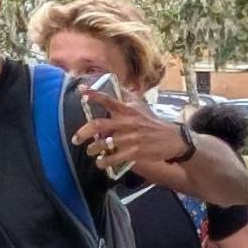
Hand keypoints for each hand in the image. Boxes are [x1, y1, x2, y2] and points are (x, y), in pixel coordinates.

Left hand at [74, 89, 189, 176]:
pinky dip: (104, 162)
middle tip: (75, 139)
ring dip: (93, 149)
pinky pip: (114, 158)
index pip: (108, 99)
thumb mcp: (141, 106)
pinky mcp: (135, 152)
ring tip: (90, 151)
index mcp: (128, 109)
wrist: (172, 139)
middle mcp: (127, 122)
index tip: (81, 91)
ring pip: (104, 144)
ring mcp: (131, 138)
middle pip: (99, 125)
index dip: (93, 94)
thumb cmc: (152, 122)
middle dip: (83, 132)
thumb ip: (126, 96)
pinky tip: (100, 163)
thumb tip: (114, 84)